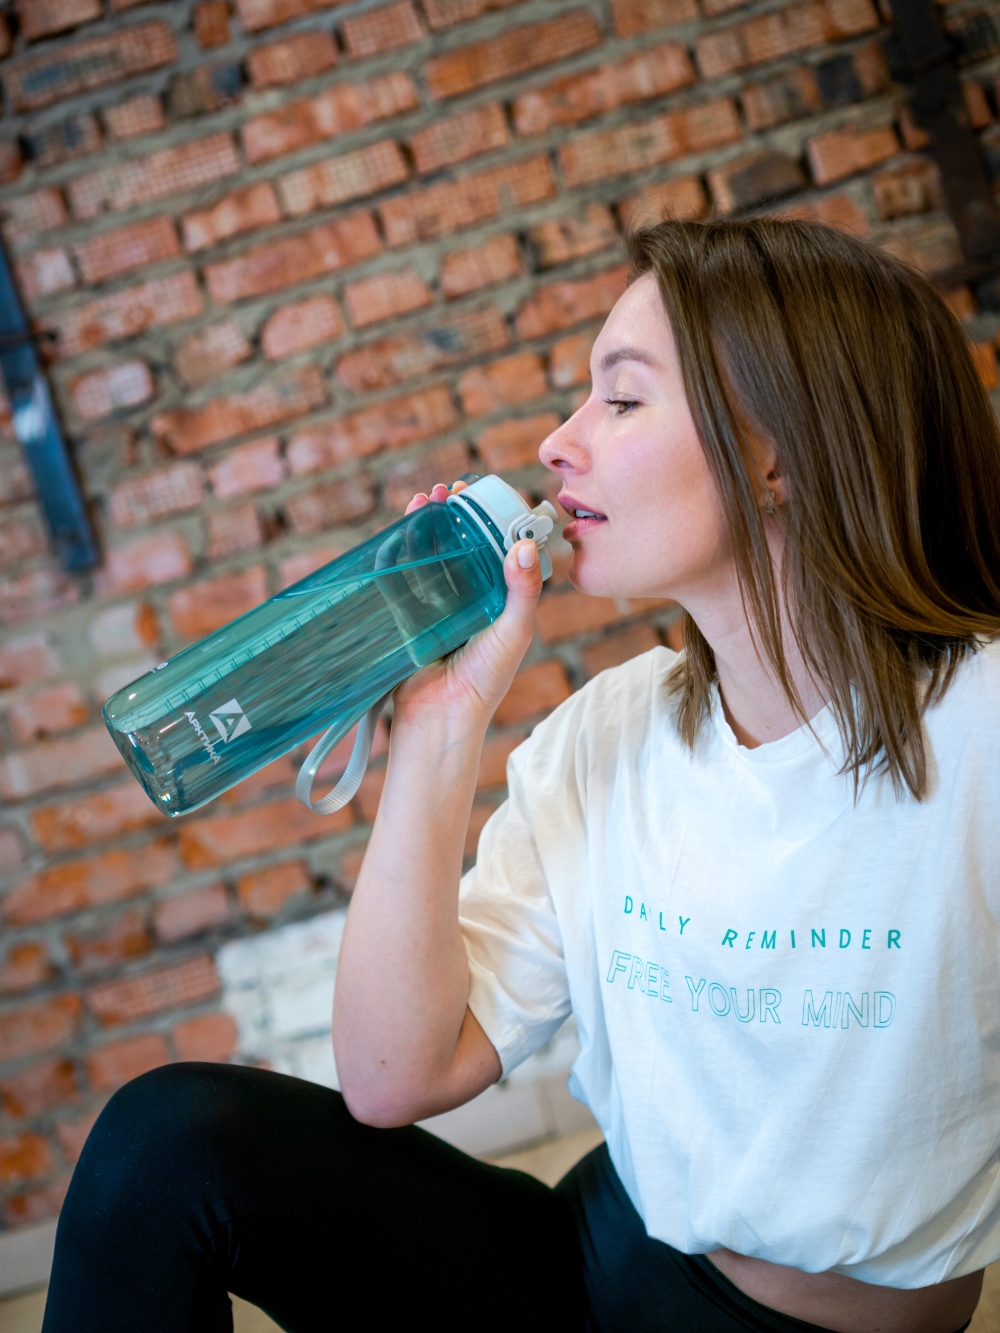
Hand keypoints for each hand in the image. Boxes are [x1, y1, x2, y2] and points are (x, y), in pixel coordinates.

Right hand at [393, 481, 542, 728]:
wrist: (442, 716)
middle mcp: (467, 596)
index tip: (486, 495)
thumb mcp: (513, 631)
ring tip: (425, 499)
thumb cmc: (486, 679)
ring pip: (429, 553)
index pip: (496, 547)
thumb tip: (525, 545)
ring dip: (425, 524)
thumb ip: (522, 590)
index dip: (491, 518)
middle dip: (454, 514)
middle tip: (451, 491)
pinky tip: (399, 529)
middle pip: (460, 543)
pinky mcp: (405, 613)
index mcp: (498, 597)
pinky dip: (397, 549)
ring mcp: (434, 603)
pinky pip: (400, 574)